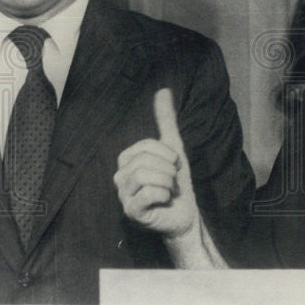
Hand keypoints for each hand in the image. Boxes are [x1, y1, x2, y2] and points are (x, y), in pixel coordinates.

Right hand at [114, 89, 226, 266]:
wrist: (185, 214)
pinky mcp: (131, 212)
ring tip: (170, 191)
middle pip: (145, 161)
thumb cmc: (177, 183)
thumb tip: (163, 90)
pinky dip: (164, 195)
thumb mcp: (174, 148)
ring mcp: (123, 196)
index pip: (146, 145)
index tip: (173, 166)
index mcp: (126, 161)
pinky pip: (148, 193)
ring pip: (146, 176)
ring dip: (168, 182)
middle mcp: (119, 177)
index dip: (167, 155)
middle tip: (172, 181)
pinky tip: (165, 201)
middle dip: (169, 170)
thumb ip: (166, 121)